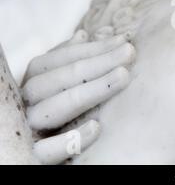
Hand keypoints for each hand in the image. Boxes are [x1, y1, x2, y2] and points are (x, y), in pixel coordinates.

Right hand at [21, 29, 135, 163]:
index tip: (124, 40)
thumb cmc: (66, 119)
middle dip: (97, 62)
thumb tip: (85, 34)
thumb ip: (74, 64)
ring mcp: (28, 132)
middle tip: (130, 52)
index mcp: (32, 86)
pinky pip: (44, 152)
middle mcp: (26, 106)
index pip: (56, 60)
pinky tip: (97, 127)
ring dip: (90, 91)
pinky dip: (69, 140)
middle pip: (56, 79)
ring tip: (123, 77)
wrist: (54, 156)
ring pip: (51, 109)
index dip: (91, 48)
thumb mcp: (66, 88)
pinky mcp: (33, 160)